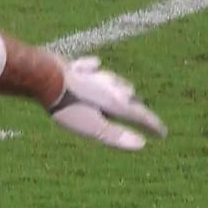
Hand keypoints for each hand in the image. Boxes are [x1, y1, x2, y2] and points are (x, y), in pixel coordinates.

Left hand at [48, 56, 166, 150]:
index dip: (153, 126)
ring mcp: (93, 74)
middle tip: (141, 116)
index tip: (162, 134)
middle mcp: (109, 86)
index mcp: (115, 102)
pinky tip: (97, 64)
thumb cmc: (67, 106)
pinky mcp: (75, 65)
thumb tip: (140, 144)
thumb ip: (116, 135)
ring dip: (121, 88)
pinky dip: (96, 67)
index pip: (140, 115)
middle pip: (129, 96)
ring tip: (123, 93)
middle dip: (136, 106)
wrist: (45, 77)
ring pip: (114, 80)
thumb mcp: (91, 127)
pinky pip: (91, 65)